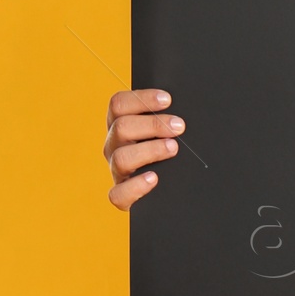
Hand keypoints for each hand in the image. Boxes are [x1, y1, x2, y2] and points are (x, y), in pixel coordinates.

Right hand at [104, 89, 186, 208]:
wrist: (174, 191)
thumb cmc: (172, 155)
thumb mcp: (167, 132)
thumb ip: (166, 119)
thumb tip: (180, 113)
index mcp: (120, 125)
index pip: (118, 104)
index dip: (141, 99)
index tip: (167, 100)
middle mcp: (114, 146)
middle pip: (121, 127)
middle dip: (153, 124)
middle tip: (179, 126)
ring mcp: (116, 171)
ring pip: (121, 158)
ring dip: (150, 150)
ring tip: (173, 148)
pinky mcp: (121, 196)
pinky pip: (118, 194)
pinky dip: (136, 186)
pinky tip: (154, 179)